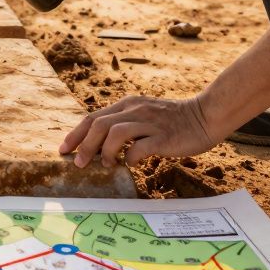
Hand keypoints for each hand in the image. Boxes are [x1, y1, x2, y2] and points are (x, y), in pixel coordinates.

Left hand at [58, 94, 220, 167]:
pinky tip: (131, 164)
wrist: (205, 116)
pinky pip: (139, 147)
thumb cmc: (172, 121)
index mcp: (127, 104)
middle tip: (79, 164)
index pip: (93, 117)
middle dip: (84, 145)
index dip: (75, 134)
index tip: (64, 150)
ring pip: (115, 133)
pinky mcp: (163, 136)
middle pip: (99, 125)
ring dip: (105, 152)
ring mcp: (149, 122)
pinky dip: (130, 157)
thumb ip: (123, 124)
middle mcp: (134, 110)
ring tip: (107, 165)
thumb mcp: (143, 115)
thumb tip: (99, 146)